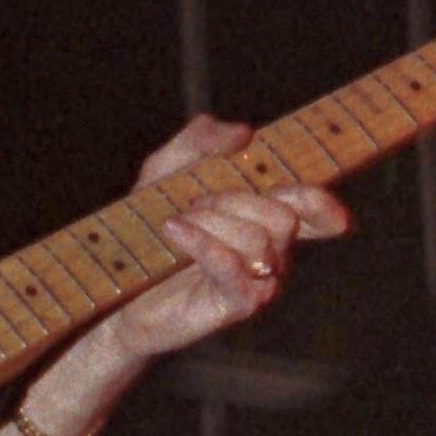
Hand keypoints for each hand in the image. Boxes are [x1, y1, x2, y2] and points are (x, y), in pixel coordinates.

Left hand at [103, 115, 349, 363]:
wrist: (114, 281)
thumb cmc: (146, 226)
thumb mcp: (165, 171)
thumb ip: (200, 143)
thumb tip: (243, 131)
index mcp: (265, 219)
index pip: (315, 211)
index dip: (321, 202)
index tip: (306, 192)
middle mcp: (271, 252)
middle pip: (283, 217)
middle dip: (233, 200)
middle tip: (194, 203)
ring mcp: (258, 281)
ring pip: (259, 241)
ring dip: (212, 223)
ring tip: (175, 223)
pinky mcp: (236, 305)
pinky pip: (234, 267)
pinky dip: (202, 242)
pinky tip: (174, 231)